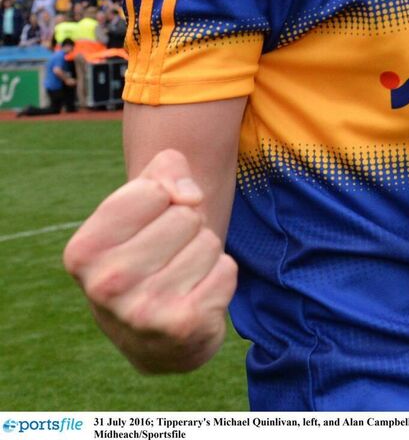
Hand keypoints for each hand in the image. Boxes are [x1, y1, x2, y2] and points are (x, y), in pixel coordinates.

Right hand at [62, 149, 237, 373]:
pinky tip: (196, 296)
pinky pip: (226, 270)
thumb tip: (190, 197)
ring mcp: (142, 311)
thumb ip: (165, 171)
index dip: (164, 200)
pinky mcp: (182, 326)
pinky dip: (220, 277)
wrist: (153, 337)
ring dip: (203, 254)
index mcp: (84, 250)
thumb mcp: (144, 201)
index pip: (154, 190)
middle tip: (167, 257)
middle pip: (186, 216)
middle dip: (187, 229)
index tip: (148, 227)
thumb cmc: (147, 250)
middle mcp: (105, 285)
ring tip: (179, 277)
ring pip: (208, 242)